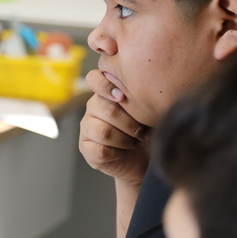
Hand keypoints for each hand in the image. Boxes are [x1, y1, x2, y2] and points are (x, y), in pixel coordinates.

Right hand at [78, 69, 149, 188]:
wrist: (148, 158)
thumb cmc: (150, 130)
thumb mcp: (149, 110)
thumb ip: (141, 97)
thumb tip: (145, 92)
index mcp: (107, 93)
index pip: (94, 79)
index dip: (104, 85)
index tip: (122, 97)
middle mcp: (93, 108)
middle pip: (106, 109)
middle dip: (130, 123)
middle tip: (141, 131)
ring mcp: (87, 127)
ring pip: (103, 131)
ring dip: (125, 140)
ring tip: (134, 142)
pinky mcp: (86, 148)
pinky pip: (100, 150)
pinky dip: (117, 153)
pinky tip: (123, 152)